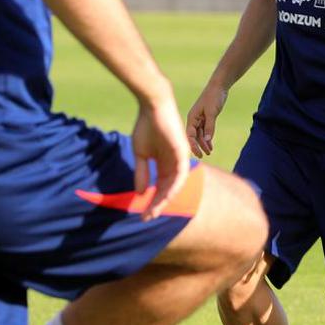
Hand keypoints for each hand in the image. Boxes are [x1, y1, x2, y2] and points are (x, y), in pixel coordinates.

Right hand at [130, 94, 191, 220]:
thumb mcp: (141, 154)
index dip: (152, 201)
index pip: (160, 187)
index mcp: (165, 164)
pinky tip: (164, 197)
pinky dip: (173, 186)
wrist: (152, 106)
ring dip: (165, 199)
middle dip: (157, 205)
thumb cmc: (146, 127)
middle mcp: (174, 164)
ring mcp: (180, 159)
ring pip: (175, 185)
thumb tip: (140, 194)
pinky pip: (180, 174)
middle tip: (147, 218)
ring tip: (154, 211)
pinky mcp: (183, 152)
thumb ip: (142, 173)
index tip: (142, 214)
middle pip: (168, 190)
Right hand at [185, 83, 227, 156]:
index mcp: (192, 117)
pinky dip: (207, 138)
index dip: (193, 145)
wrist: (219, 86)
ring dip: (204, 143)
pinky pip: (204, 131)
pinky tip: (210, 145)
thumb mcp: (212, 112)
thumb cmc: (213, 97)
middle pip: (194, 136)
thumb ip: (210, 127)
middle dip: (198, 146)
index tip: (199, 154)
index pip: (190, 135)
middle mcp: (193, 119)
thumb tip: (207, 141)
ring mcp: (199, 119)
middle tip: (204, 156)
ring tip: (209, 152)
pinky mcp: (205, 118)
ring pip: (200, 134)